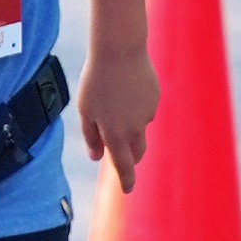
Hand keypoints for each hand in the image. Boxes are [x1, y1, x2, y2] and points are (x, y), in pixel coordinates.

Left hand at [78, 42, 157, 192]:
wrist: (120, 50)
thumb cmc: (96, 80)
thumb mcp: (85, 110)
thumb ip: (91, 136)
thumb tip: (97, 157)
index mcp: (114, 134)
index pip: (123, 166)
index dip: (126, 180)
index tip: (128, 190)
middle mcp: (135, 128)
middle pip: (137, 152)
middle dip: (131, 156)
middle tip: (121, 151)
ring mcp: (147, 113)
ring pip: (139, 127)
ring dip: (130, 123)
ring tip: (114, 97)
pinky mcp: (155, 98)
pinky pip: (145, 108)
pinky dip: (136, 104)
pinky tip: (126, 86)